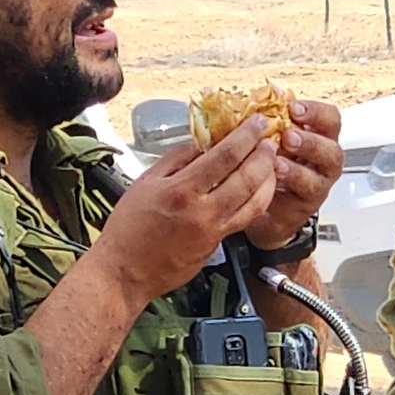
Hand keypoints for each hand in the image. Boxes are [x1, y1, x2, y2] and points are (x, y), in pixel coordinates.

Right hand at [87, 116, 277, 302]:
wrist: (124, 271)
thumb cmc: (128, 229)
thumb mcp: (145, 182)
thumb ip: (176, 159)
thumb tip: (200, 143)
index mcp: (182, 190)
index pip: (225, 156)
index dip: (246, 136)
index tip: (257, 122)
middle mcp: (203, 211)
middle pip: (248, 178)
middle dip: (264, 155)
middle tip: (270, 140)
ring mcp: (213, 231)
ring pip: (256, 202)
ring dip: (269, 179)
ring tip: (271, 164)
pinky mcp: (217, 245)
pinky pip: (245, 219)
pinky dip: (258, 201)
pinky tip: (258, 190)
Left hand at [244, 99, 341, 250]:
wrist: (263, 198)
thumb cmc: (271, 159)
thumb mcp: (273, 137)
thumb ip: (271, 124)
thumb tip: (251, 107)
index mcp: (320, 136)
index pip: (330, 119)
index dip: (316, 112)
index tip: (293, 108)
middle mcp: (325, 160)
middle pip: (332, 150)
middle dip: (311, 142)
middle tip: (288, 136)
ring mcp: (318, 184)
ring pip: (318, 178)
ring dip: (297, 170)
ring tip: (277, 163)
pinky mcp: (305, 204)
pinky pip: (301, 198)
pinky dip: (286, 189)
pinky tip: (271, 180)